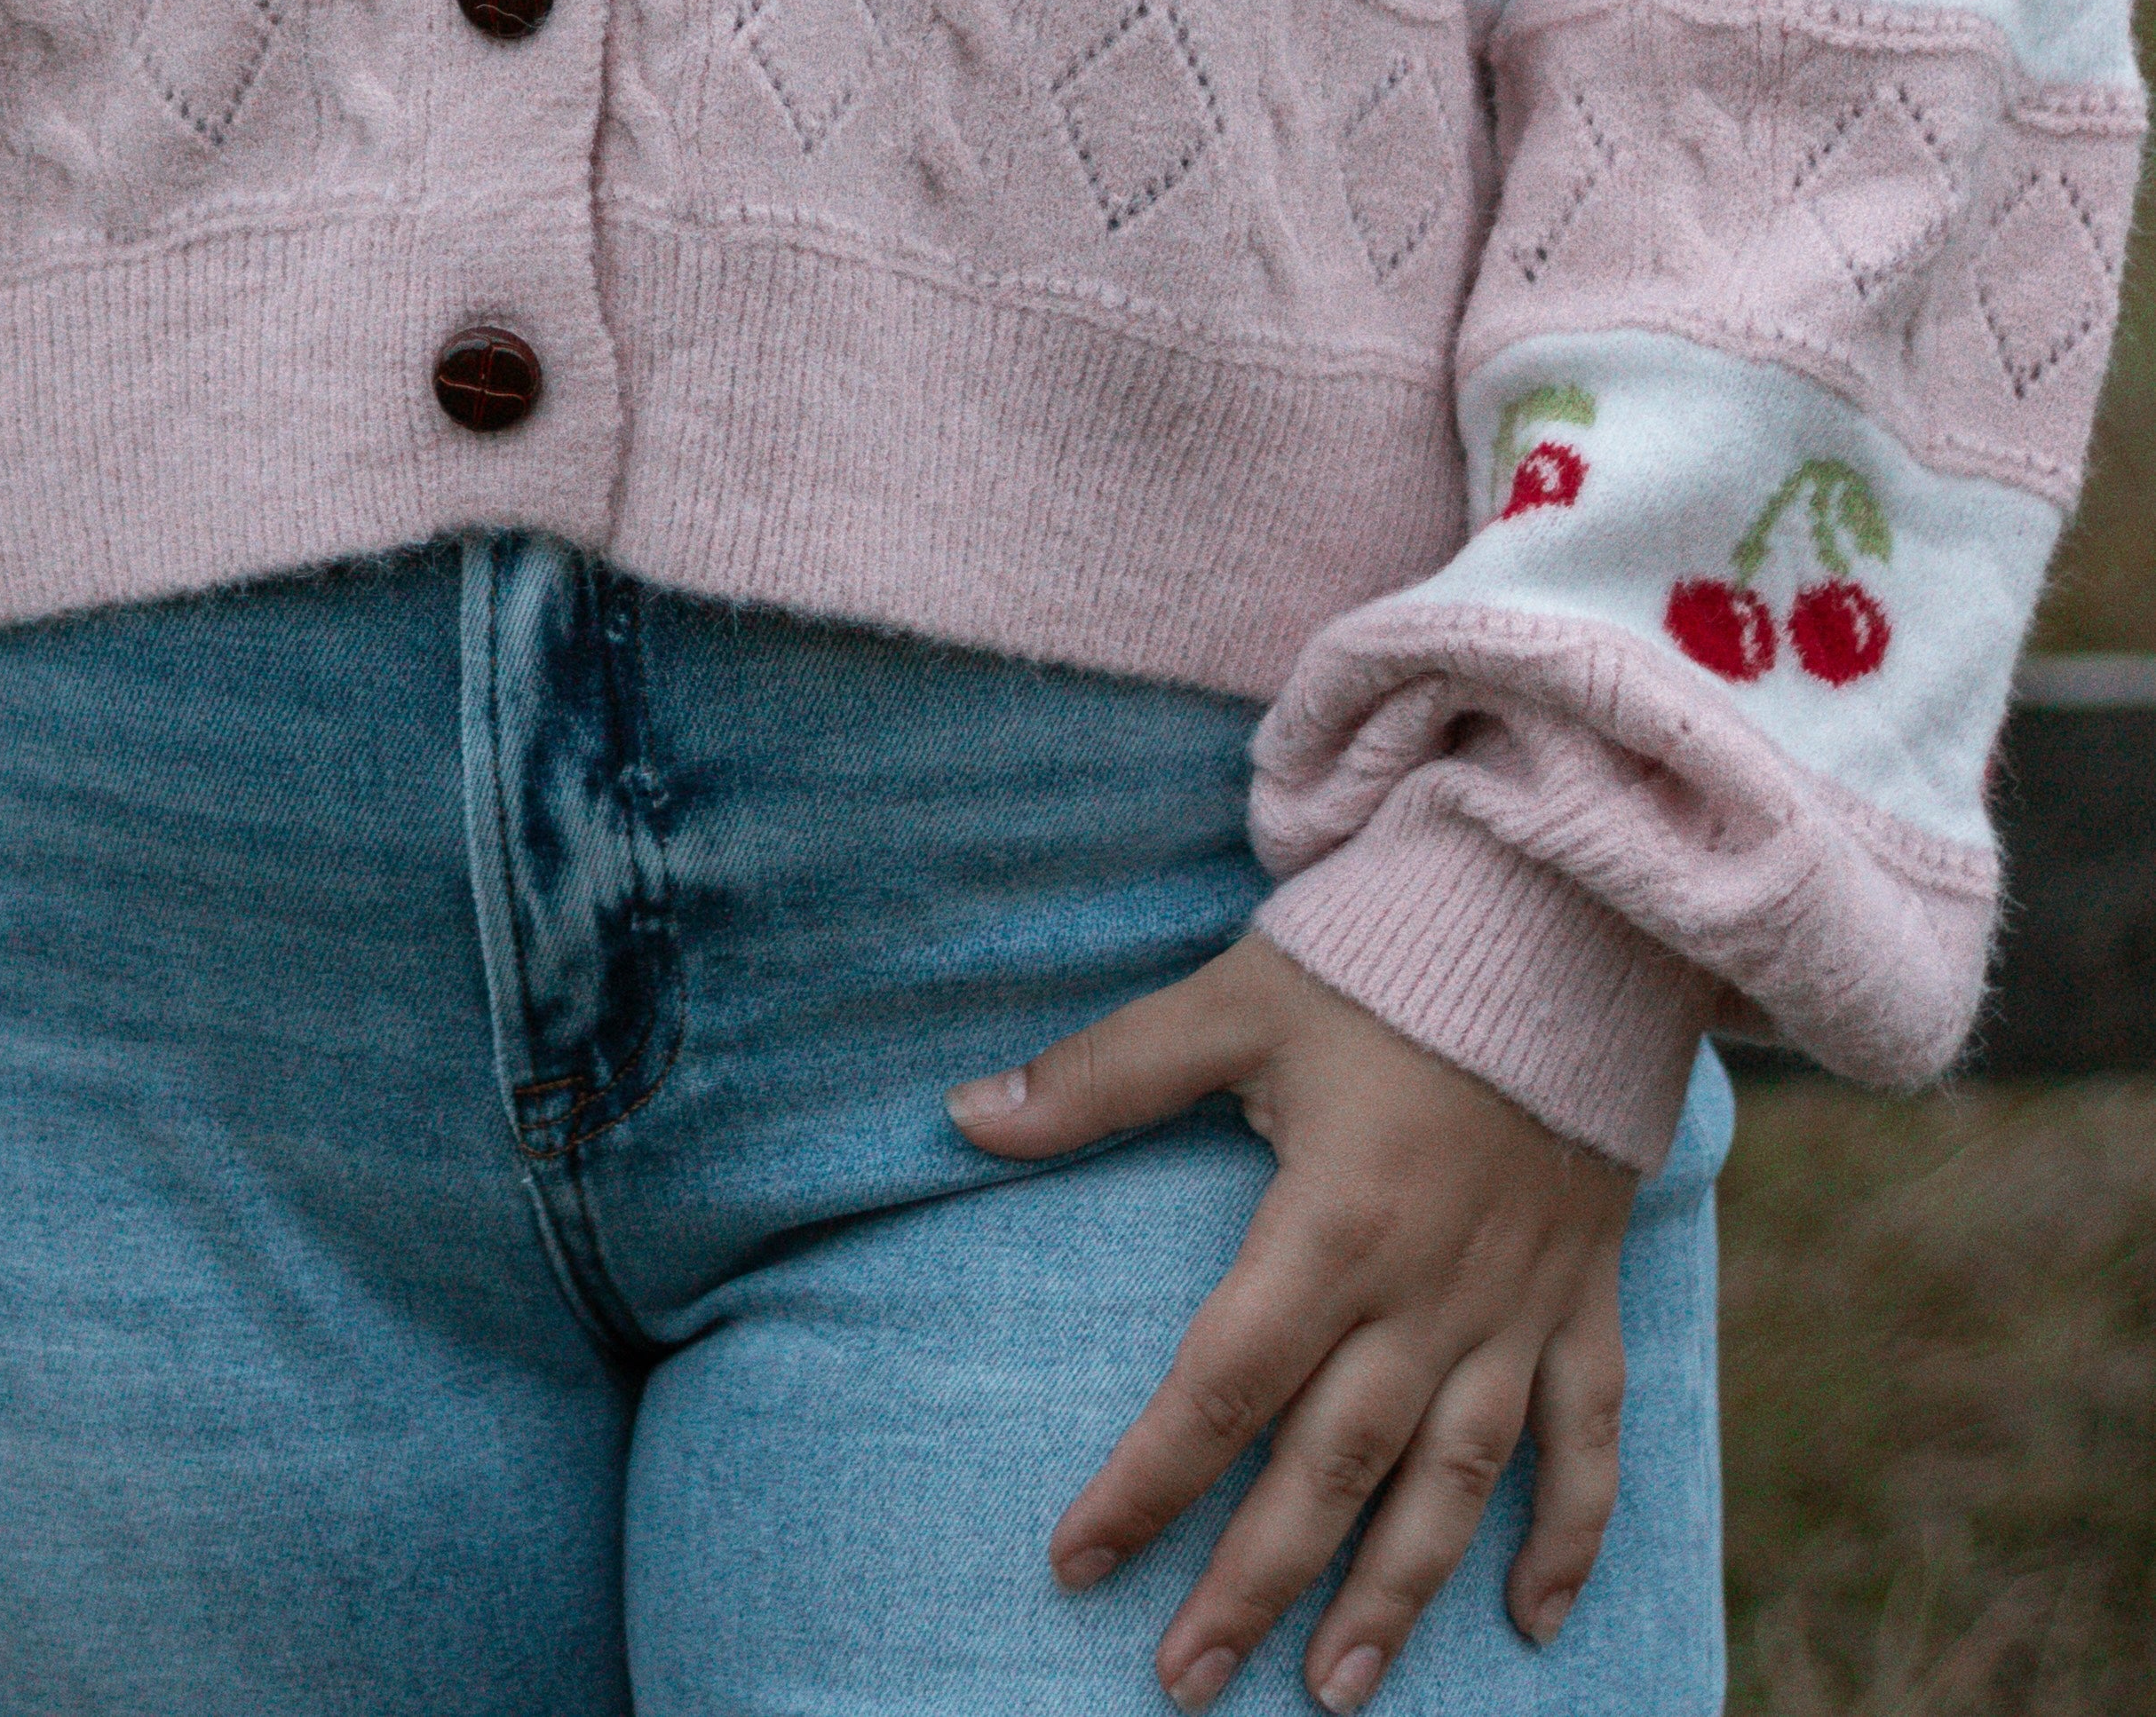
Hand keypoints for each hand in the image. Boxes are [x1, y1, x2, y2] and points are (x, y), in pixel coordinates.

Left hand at [948, 934, 1635, 1711]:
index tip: (1076, 1562)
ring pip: (1455, 1482)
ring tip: (1335, 1691)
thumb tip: (965, 1116)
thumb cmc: (1388, 956)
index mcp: (1336, 1223)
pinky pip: (1589, 1436)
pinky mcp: (1583, 1293)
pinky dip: (1572, 1531)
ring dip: (1397, 1594)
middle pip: (1331, 1468)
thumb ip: (1104, 1073)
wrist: (1570, 915)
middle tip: (1185, 1681)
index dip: (1147, 1481)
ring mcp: (1516, 1304)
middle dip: (1253, 1583)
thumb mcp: (1236, 999)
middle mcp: (1430, 1291)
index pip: (1222, 1386)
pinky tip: (1536, 1619)